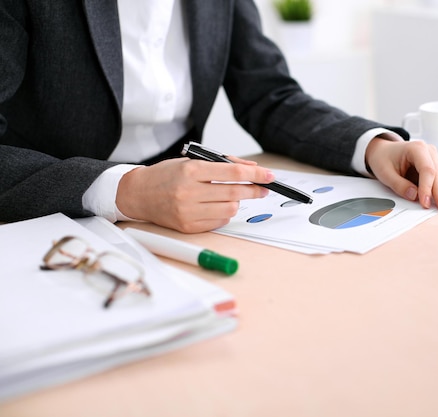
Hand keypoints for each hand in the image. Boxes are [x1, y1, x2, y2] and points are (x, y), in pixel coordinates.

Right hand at [116, 157, 274, 232]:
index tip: (269, 176)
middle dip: (254, 190)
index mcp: (191, 171)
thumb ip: (223, 164)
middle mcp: (189, 192)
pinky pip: (219, 222)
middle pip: (235, 193)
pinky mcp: (188, 227)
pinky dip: (223, 214)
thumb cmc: (167, 175)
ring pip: (230, 209)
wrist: (138, 194)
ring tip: (229, 196)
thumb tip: (252, 170)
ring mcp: (188, 211)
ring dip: (236, 202)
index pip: (233, 172)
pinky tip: (215, 207)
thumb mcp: (192, 161)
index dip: (256, 175)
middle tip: (262, 189)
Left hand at [365, 138, 437, 210]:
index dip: (428, 188)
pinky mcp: (437, 167)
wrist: (384, 151)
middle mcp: (429, 152)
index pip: (427, 170)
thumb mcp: (385, 173)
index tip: (425, 203)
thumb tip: (415, 195)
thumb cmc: (384, 159)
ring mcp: (435, 158)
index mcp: (417, 148)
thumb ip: (399, 184)